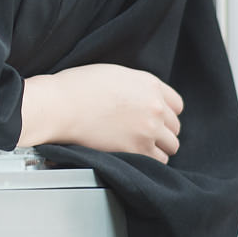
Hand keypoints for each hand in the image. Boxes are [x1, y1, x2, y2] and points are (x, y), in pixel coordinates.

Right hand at [17, 63, 183, 160]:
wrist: (60, 106)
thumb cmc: (78, 87)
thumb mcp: (115, 74)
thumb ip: (138, 87)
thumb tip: (144, 101)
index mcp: (150, 84)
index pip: (176, 105)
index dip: (166, 113)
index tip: (157, 119)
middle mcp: (155, 106)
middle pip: (175, 127)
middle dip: (162, 131)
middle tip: (144, 134)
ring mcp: (148, 129)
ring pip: (170, 146)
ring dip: (158, 147)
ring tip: (140, 146)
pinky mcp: (138, 150)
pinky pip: (158, 161)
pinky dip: (149, 161)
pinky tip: (134, 155)